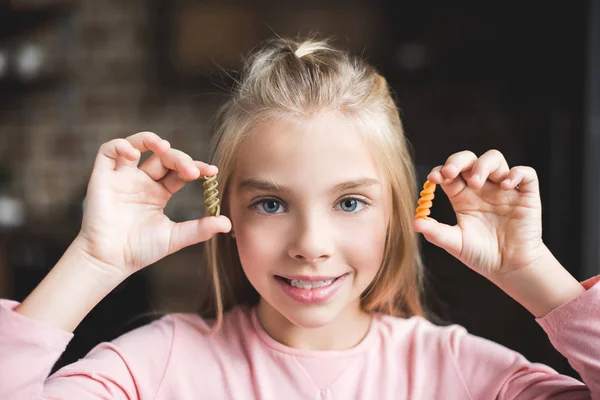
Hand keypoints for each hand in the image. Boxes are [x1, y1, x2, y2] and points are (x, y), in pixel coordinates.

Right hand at [76, 131, 230, 278]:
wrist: (110, 262)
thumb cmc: (139, 251)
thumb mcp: (175, 238)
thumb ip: (199, 229)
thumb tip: (227, 223)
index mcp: (158, 193)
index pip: (179, 171)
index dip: (194, 167)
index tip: (211, 171)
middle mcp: (141, 182)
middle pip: (162, 157)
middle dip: (179, 158)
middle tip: (191, 171)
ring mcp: (122, 178)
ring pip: (136, 145)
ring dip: (150, 140)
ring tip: (164, 147)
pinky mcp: (102, 177)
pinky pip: (108, 152)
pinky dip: (121, 146)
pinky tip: (135, 154)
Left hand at [413, 149, 545, 278]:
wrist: (510, 268)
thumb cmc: (481, 255)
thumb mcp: (455, 243)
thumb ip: (436, 232)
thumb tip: (415, 222)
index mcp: (462, 196)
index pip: (449, 173)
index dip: (440, 171)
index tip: (433, 179)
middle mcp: (482, 188)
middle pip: (469, 159)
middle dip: (458, 161)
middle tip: (450, 172)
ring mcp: (504, 189)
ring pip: (494, 159)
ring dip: (483, 165)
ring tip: (476, 183)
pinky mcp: (526, 195)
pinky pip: (526, 173)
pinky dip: (516, 173)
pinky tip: (505, 186)